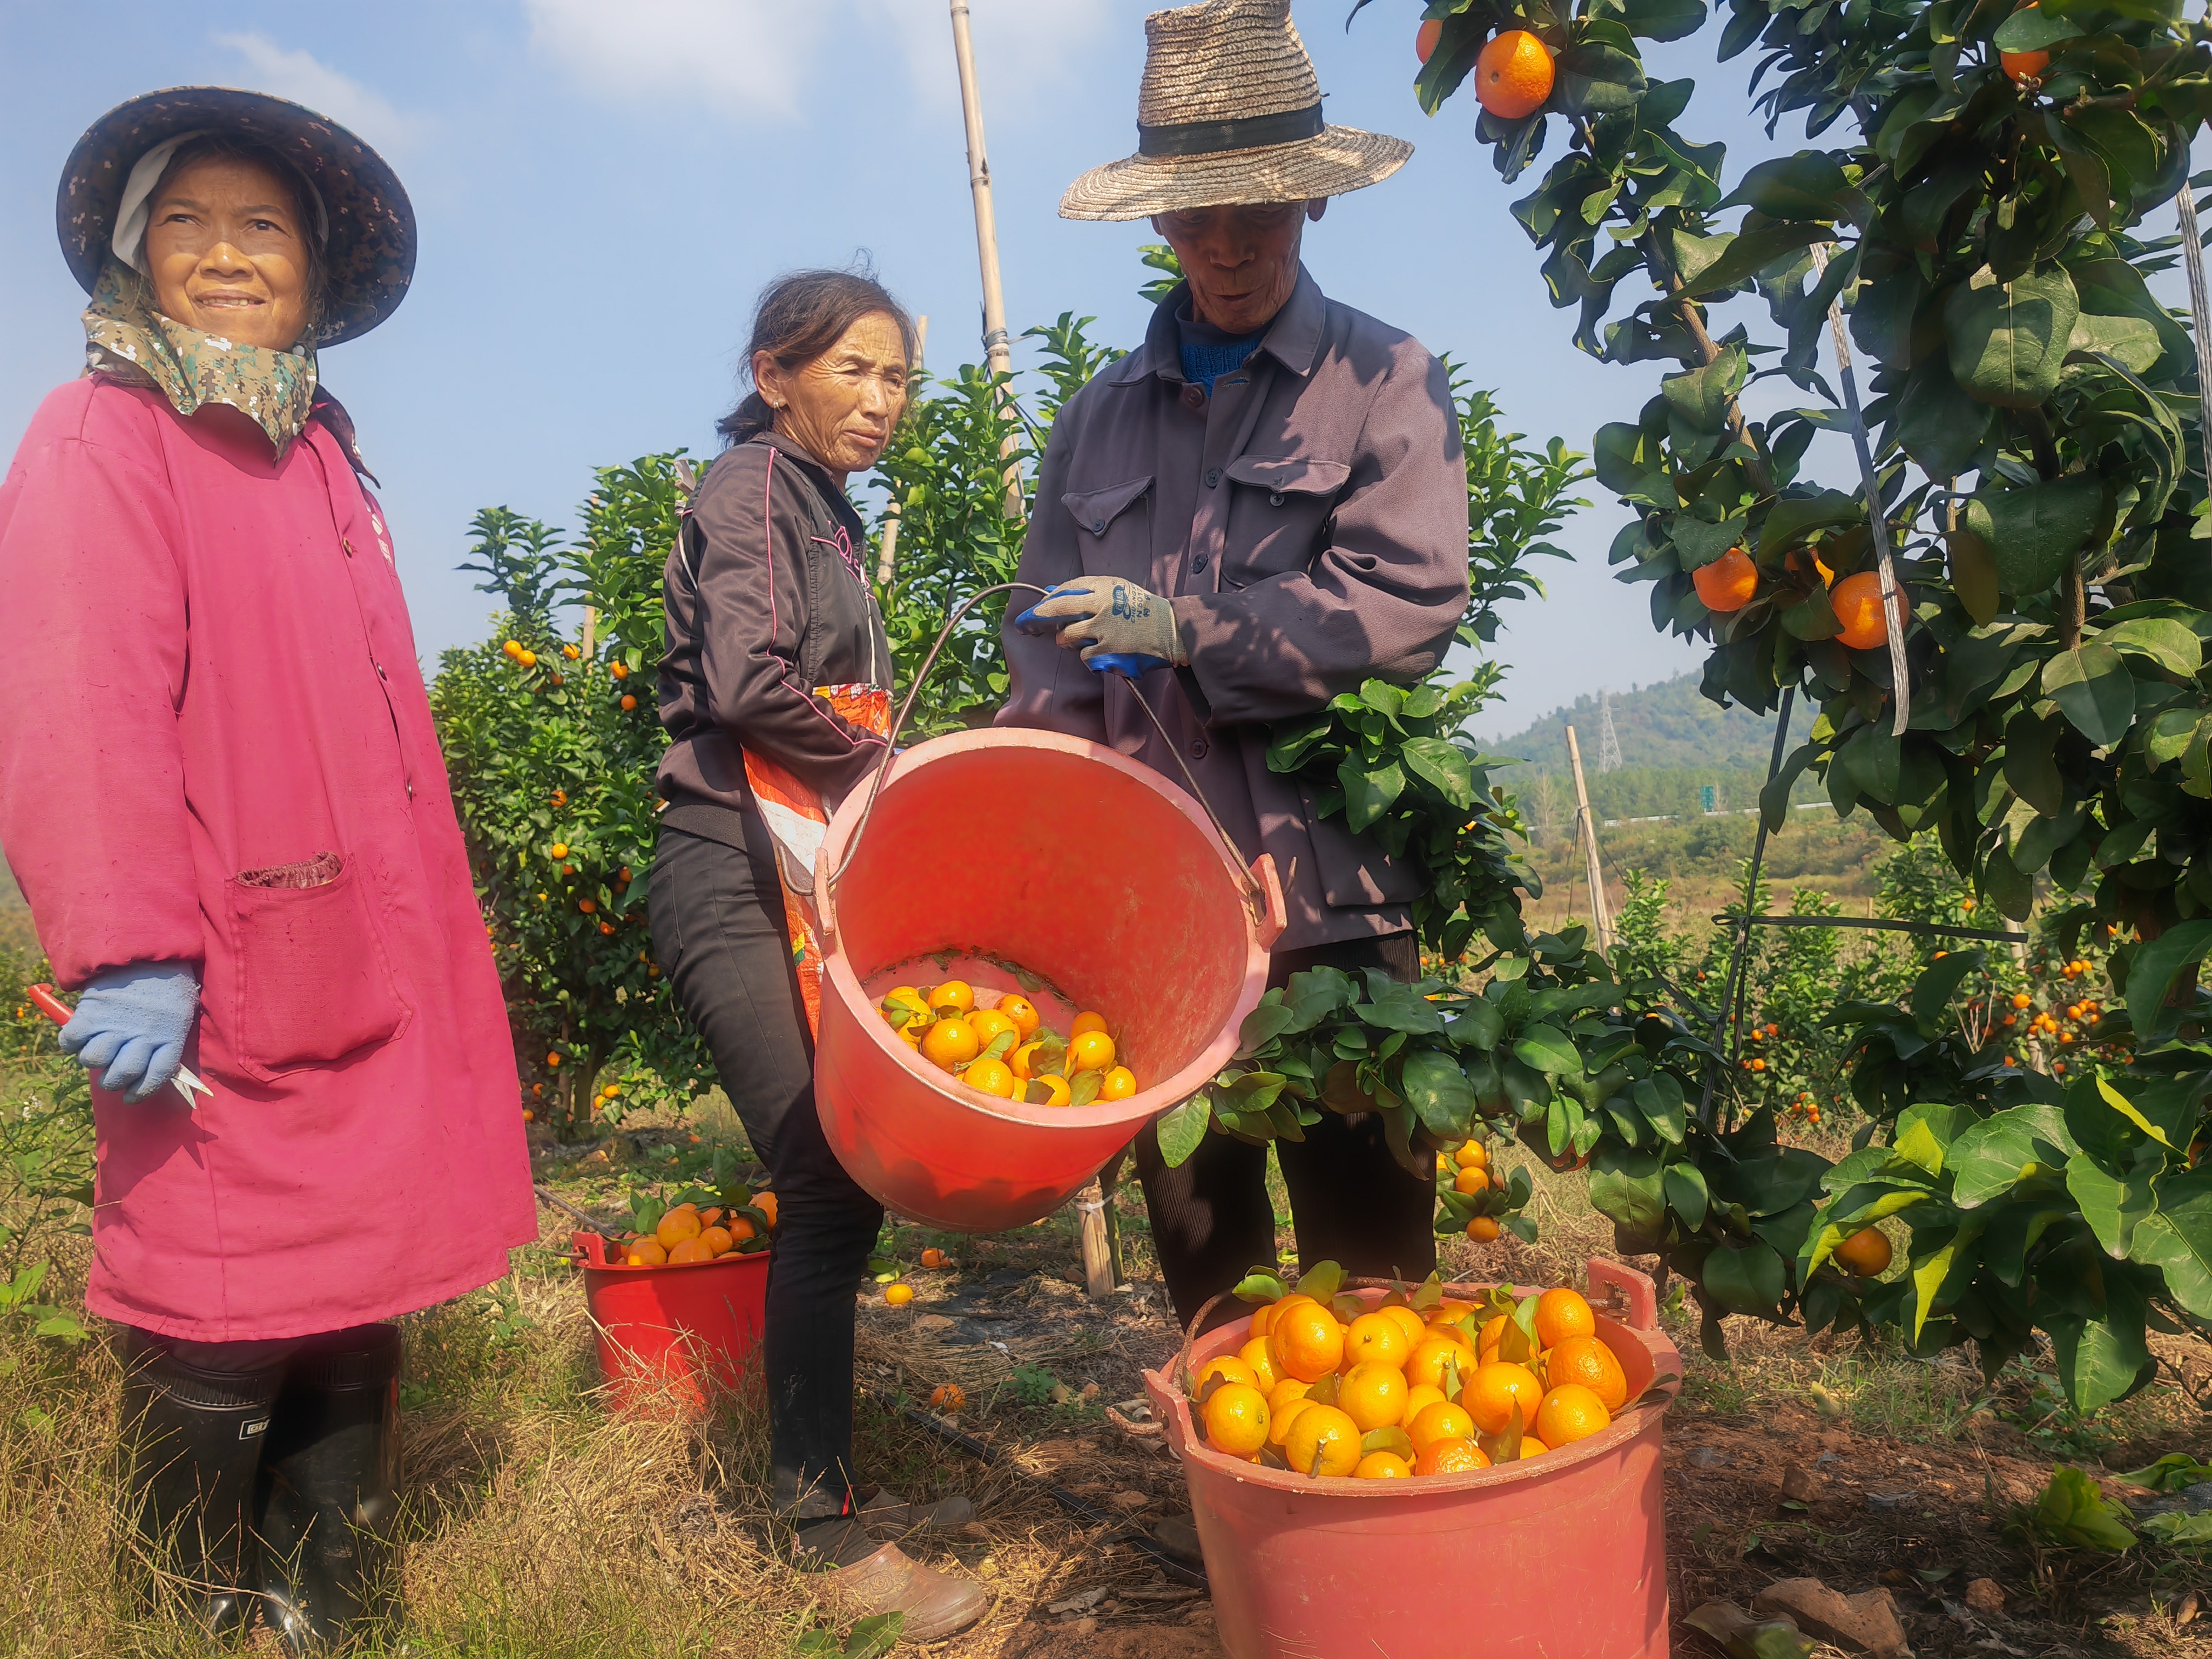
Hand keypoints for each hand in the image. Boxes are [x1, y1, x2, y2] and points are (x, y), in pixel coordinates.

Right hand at [59, 963, 200, 1102]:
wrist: (146, 949)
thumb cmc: (169, 983)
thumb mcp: (182, 1011)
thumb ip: (170, 1039)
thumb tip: (161, 1070)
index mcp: (170, 1036)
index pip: (156, 1077)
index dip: (141, 1092)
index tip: (131, 1097)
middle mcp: (143, 1035)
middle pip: (121, 1074)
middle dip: (113, 1081)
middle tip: (111, 1075)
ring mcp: (115, 1024)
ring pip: (94, 1060)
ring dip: (92, 1059)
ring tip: (98, 1048)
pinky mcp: (91, 1012)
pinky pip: (70, 1040)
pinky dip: (70, 1042)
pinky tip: (79, 1036)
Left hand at [1015, 576, 1186, 667]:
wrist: (1173, 630)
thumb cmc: (1141, 609)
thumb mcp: (1116, 589)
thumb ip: (1085, 589)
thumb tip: (1049, 592)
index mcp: (1103, 587)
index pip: (1064, 592)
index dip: (1044, 603)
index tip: (1032, 612)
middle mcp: (1101, 605)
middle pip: (1056, 611)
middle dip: (1035, 619)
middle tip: (1024, 626)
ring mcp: (1104, 630)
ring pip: (1067, 638)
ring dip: (1068, 641)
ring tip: (1086, 640)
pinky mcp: (1108, 652)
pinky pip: (1084, 657)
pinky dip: (1089, 658)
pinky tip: (1105, 653)